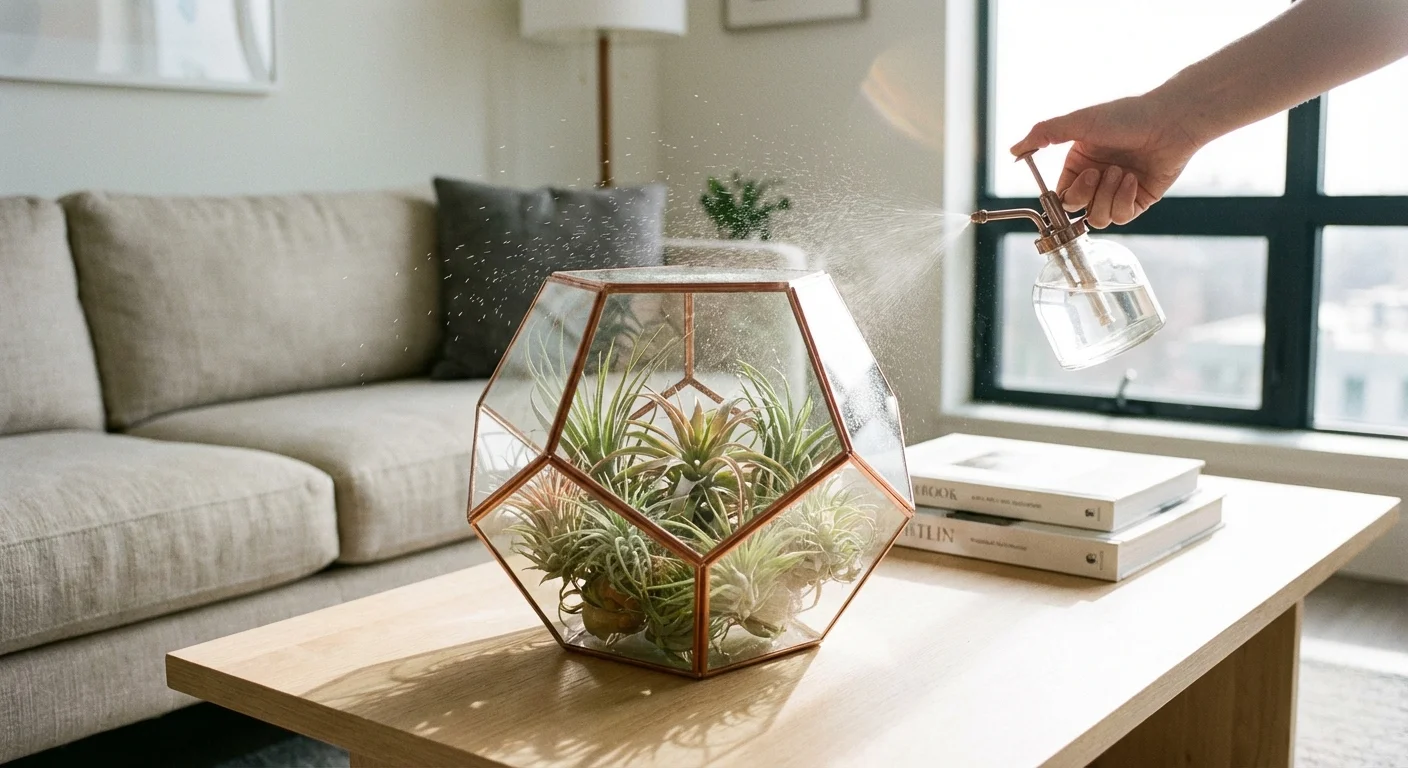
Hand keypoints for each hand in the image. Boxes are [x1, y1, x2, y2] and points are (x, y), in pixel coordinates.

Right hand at [1010, 94, 1203, 227]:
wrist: (1170, 121)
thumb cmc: (1127, 116)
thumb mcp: (1079, 122)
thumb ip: (1043, 134)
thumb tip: (1013, 150)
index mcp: (1078, 164)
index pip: (1060, 196)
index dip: (1066, 195)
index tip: (1080, 179)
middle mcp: (1096, 180)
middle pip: (1076, 210)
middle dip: (1088, 193)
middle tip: (1100, 172)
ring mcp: (1116, 193)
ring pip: (1097, 219)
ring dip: (1108, 196)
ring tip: (1122, 171)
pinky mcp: (1137, 202)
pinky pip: (1120, 217)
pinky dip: (1124, 200)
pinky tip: (1134, 179)